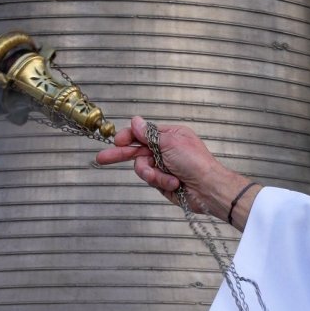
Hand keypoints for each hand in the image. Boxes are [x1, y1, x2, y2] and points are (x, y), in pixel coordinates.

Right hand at [95, 116, 247, 220]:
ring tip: (167, 178)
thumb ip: (149, 135)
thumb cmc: (196, 162)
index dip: (128, 137)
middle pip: (136, 151)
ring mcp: (163, 167)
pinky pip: (151, 180)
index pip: (142, 133)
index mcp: (169, 136)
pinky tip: (174, 184)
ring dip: (152, 174)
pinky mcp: (163, 182)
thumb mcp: (170, 143)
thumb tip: (136, 121)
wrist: (208, 188)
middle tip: (102, 158)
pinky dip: (161, 182)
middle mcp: (165, 150)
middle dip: (120, 155)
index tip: (117, 141)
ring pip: (142, 168)